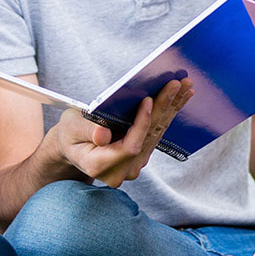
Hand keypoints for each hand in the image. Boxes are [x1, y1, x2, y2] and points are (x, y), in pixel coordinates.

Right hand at [48, 79, 192, 186]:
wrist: (73, 147)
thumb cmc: (70, 134)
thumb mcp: (70, 128)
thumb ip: (85, 131)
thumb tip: (103, 136)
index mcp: (99, 166)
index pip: (130, 147)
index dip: (141, 124)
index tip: (148, 99)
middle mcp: (120, 172)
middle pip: (148, 138)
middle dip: (164, 108)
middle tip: (178, 84)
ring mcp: (132, 167)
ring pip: (156, 135)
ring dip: (172, 109)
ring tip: (184, 87)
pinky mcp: (141, 158)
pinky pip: (156, 134)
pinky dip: (167, 114)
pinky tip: (180, 97)